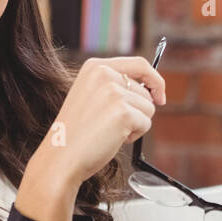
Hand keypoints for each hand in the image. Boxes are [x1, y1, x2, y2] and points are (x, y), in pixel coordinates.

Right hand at [38, 56, 166, 186]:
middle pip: (147, 91)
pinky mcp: (123, 112)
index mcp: (95, 67)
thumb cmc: (77, 132)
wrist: (62, 156)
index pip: (139, 64)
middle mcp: (104, 74)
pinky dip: (135, 135)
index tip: (159, 95)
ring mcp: (113, 92)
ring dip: (136, 124)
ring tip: (110, 130)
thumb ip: (115, 86)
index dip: (154, 79)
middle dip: (138, 111)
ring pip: (149, 108)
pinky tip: (113, 139)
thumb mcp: (92, 95)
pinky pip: (146, 124)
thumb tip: (152, 90)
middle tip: (112, 124)